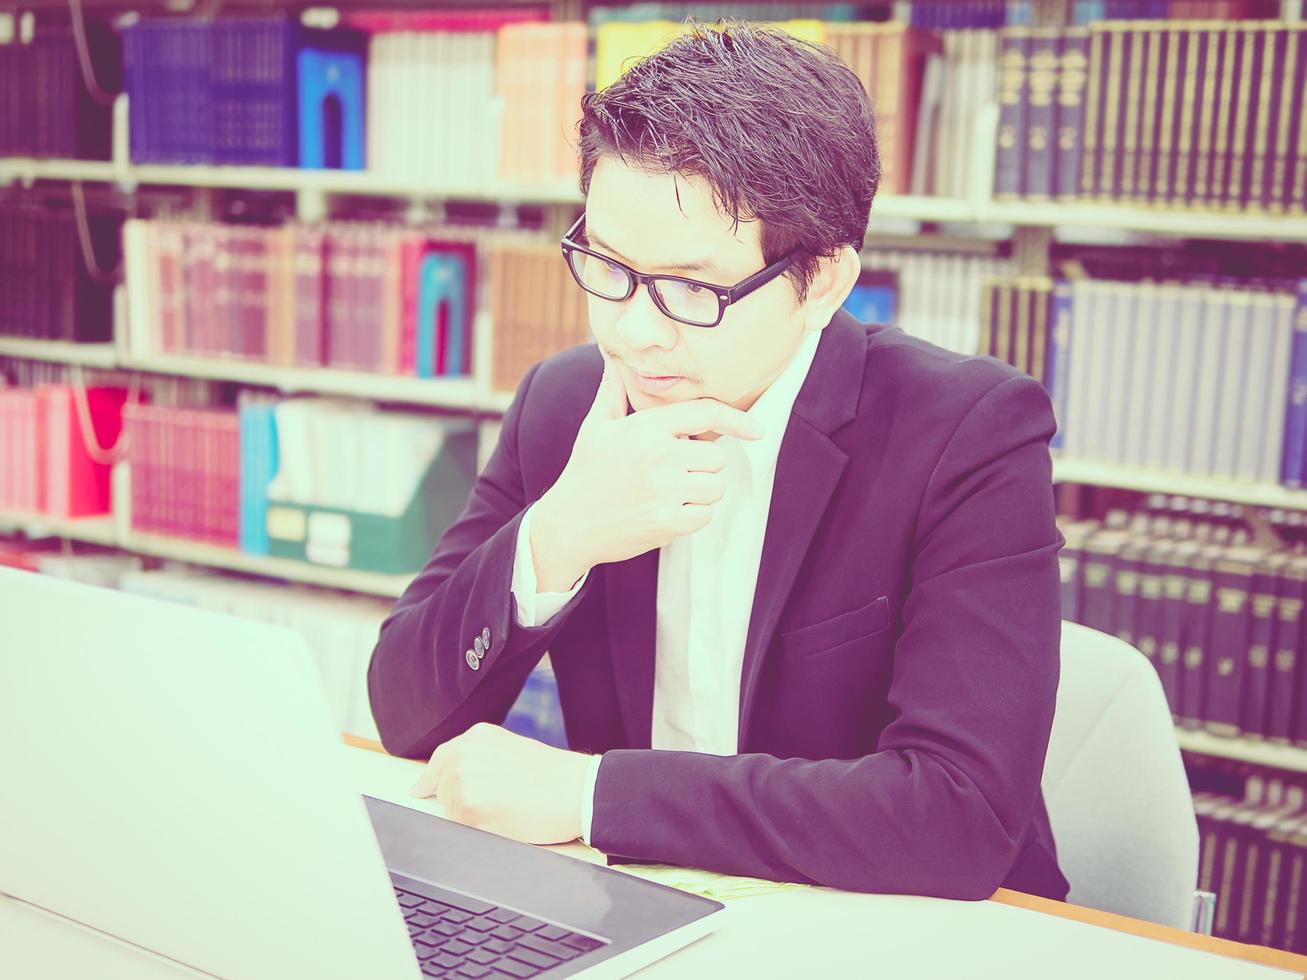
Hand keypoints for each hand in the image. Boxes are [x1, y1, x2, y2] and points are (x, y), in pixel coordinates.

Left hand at [409, 723, 594, 844]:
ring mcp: (463, 779)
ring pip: (451, 810)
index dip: (430, 779)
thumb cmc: (554, 775)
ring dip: (471, 815)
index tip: (421, 790)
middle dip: (460, 801)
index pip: (440, 760)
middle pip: (443, 789)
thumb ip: (482, 757)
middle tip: (495, 806)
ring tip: (507, 808)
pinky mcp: (467, 806)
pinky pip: (462, 828)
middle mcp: (464, 753)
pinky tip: (506, 818)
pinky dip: (480, 829)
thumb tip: (459, 779)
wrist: (577, 789)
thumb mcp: (512, 749)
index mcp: (476, 736)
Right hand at [530, 353, 762, 588]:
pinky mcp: (668, 522)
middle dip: (702, 466)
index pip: (705, 414)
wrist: (568, 525)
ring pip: (715, 487)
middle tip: (673, 473)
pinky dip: (692, 516)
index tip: (757, 430)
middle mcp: (659, 456)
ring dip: (700, 492)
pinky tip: (666, 512)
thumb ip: (612, 391)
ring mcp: (665, 491)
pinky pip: (705, 515)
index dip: (737, 420)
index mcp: (646, 428)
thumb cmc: (585, 473)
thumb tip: (612, 359)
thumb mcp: (595, 427)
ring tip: (669, 493)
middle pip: (716, 457)